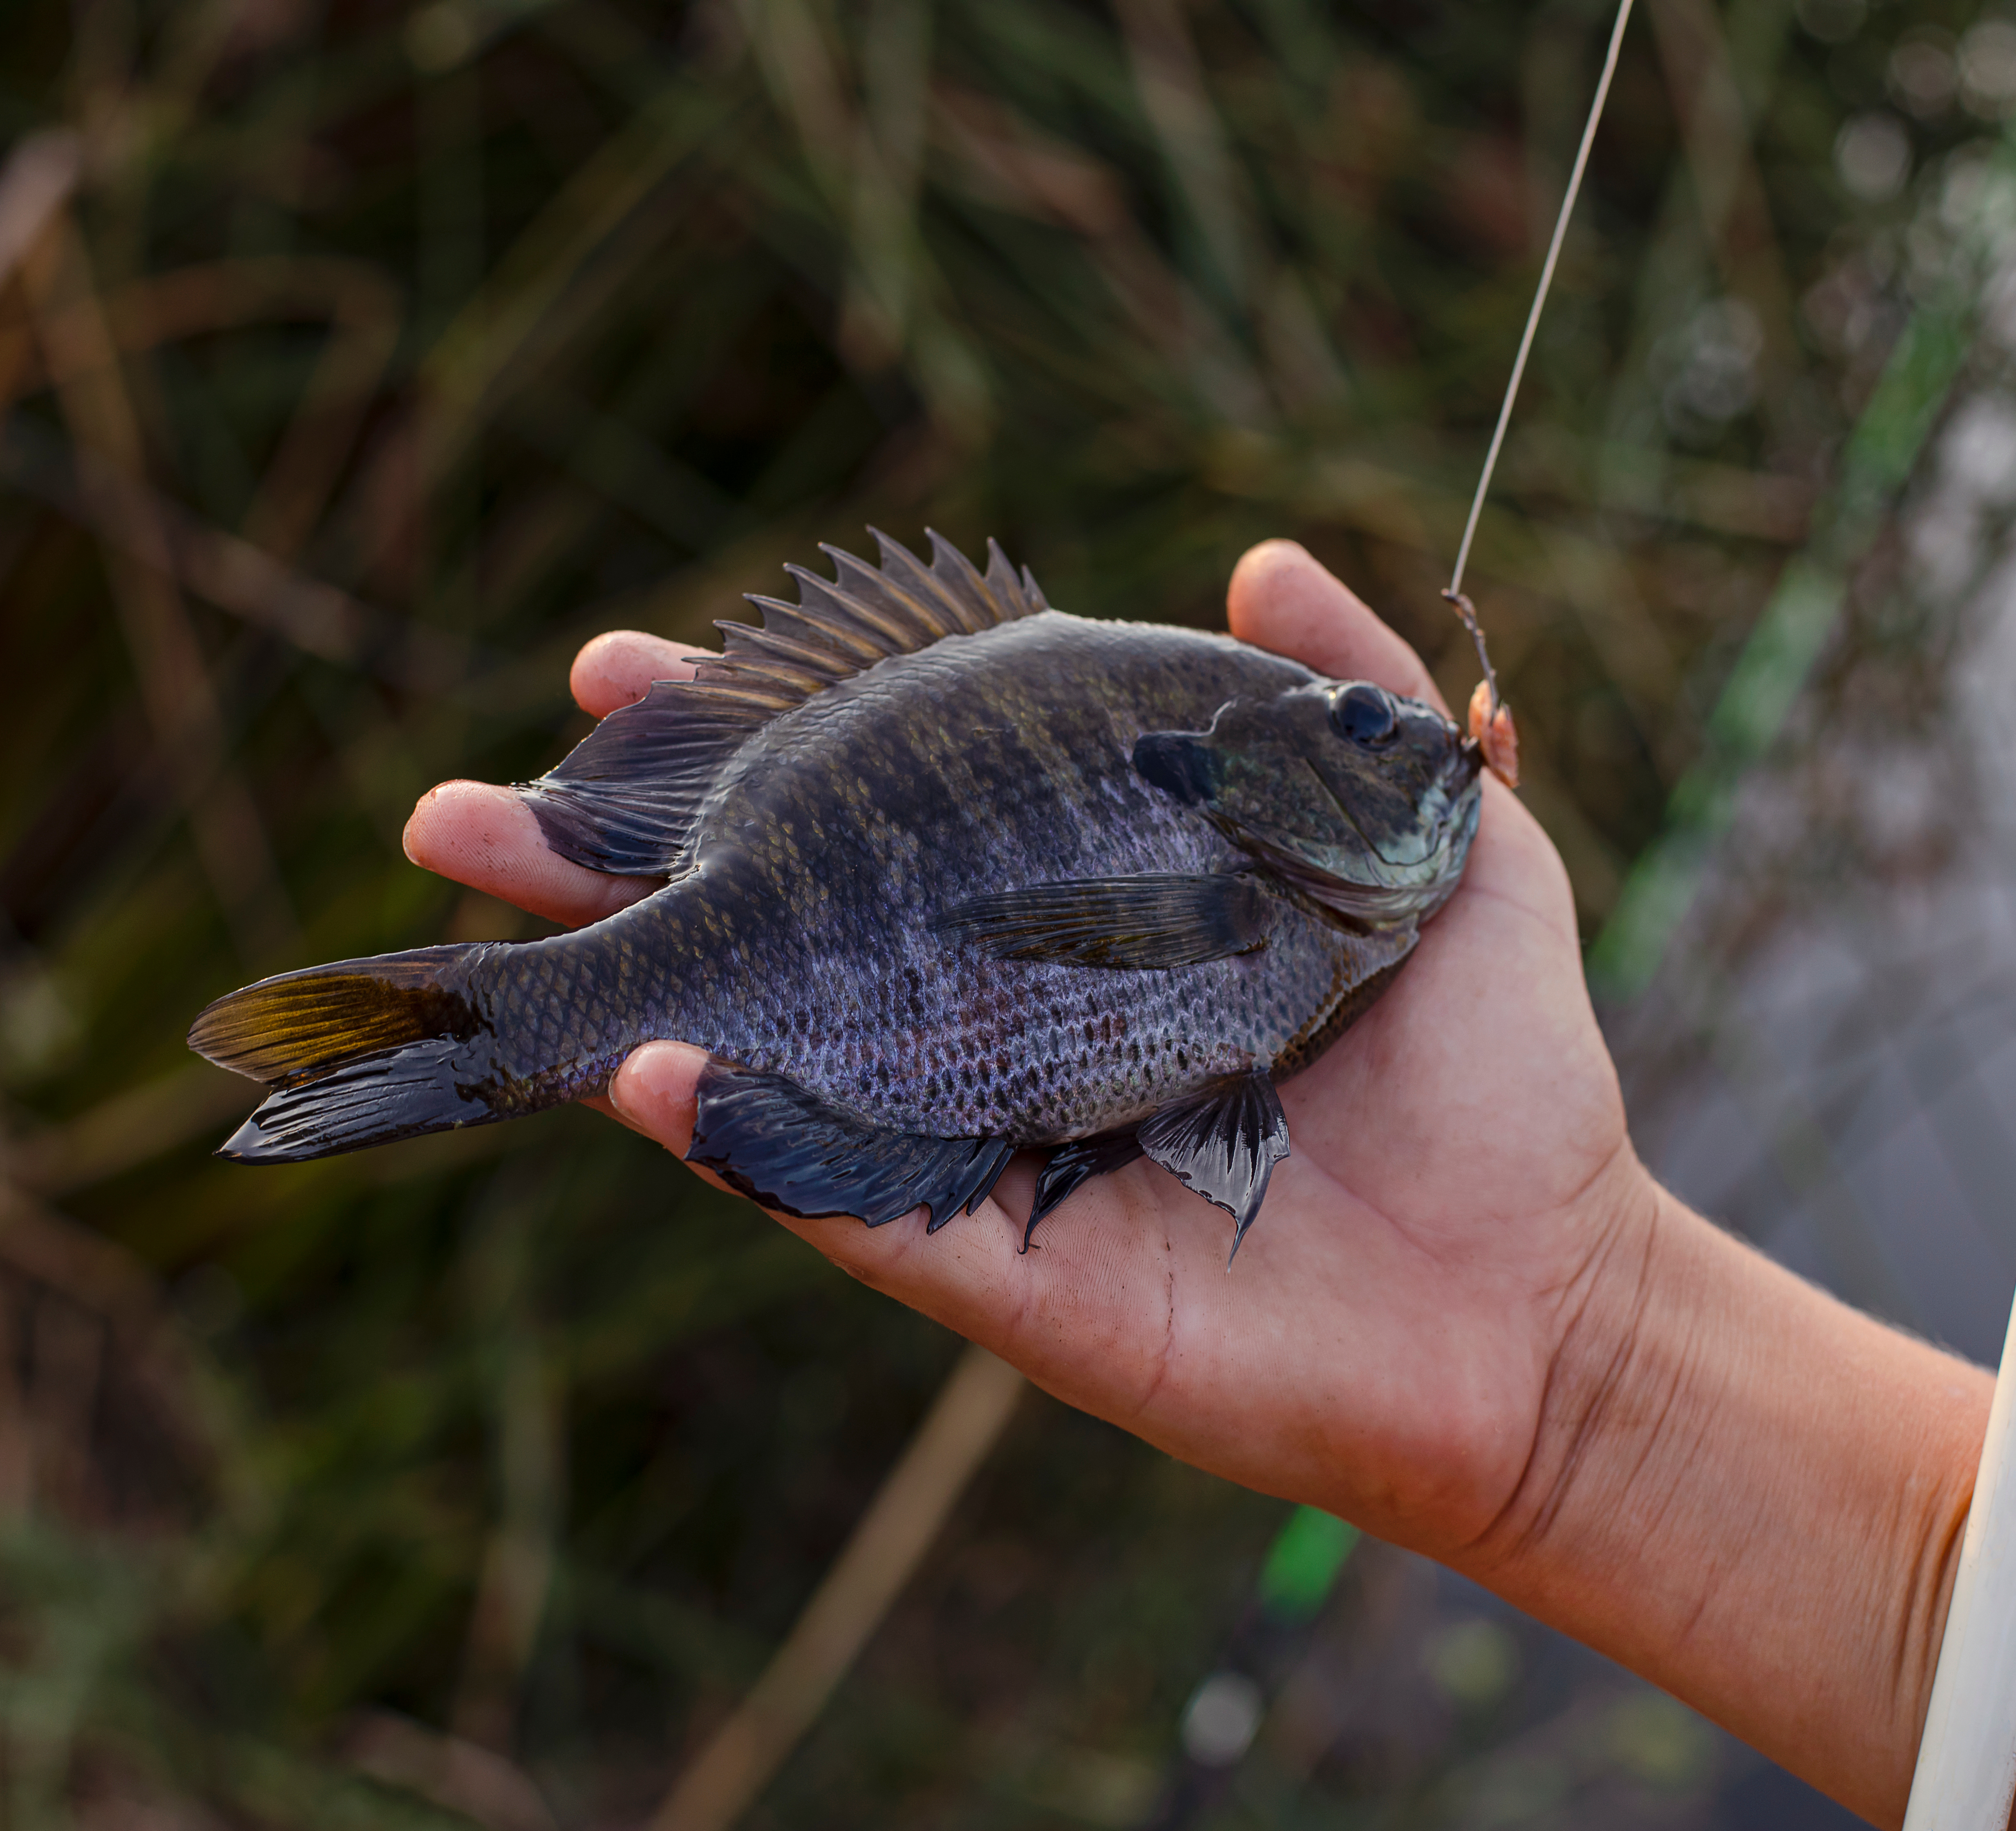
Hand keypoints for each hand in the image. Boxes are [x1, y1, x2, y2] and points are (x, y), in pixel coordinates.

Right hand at [402, 541, 1651, 1569]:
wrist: (1553, 1296)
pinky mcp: (1008, 1273)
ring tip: (489, 902)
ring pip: (766, 1061)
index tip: (622, 667)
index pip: (880, 806)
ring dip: (619, 988)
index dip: (751, 735)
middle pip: (777, 929)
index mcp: (1072, 923)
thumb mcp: (1449, 844)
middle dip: (612, 864)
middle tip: (462, 803)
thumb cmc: (1501, 1081)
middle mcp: (999, 1029)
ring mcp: (986, 1152)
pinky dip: (741, 1139)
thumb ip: (1353, 698)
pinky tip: (645, 1069)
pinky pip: (844, 1198)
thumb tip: (1252, 553)